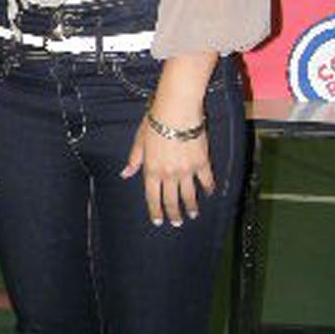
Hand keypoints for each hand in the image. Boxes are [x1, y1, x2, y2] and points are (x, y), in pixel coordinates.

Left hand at [120, 112, 214, 226]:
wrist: (177, 110)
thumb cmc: (155, 122)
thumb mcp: (139, 141)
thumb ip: (134, 159)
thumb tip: (125, 174)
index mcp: (152, 170)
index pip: (153, 197)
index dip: (156, 211)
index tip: (159, 221)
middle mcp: (169, 174)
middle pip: (172, 200)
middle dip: (174, 214)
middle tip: (177, 222)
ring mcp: (186, 170)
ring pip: (189, 194)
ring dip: (191, 206)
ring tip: (193, 213)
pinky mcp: (202, 162)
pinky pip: (206, 180)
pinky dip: (208, 188)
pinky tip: (209, 192)